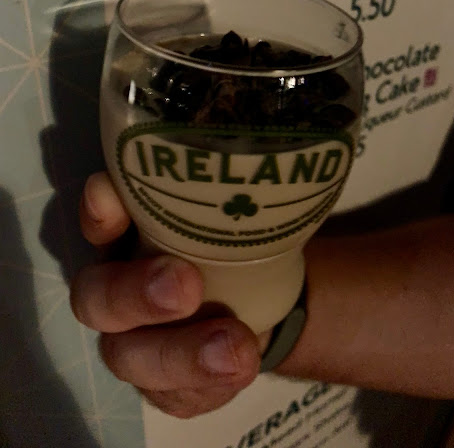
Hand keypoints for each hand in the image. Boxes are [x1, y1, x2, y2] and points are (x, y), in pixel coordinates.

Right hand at [71, 172, 260, 417]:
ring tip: (236, 348)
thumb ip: (210, 198)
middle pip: (97, 299)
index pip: (98, 223)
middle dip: (135, 293)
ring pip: (132, 358)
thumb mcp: (223, 218)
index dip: (99, 215)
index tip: (112, 197)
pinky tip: (240, 368)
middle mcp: (116, 290)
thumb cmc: (226, 244)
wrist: (250, 300)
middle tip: (186, 286)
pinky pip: (175, 396)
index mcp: (125, 241)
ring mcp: (134, 343)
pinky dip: (208, 385)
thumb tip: (216, 164)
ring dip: (182, 355)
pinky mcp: (162, 386)